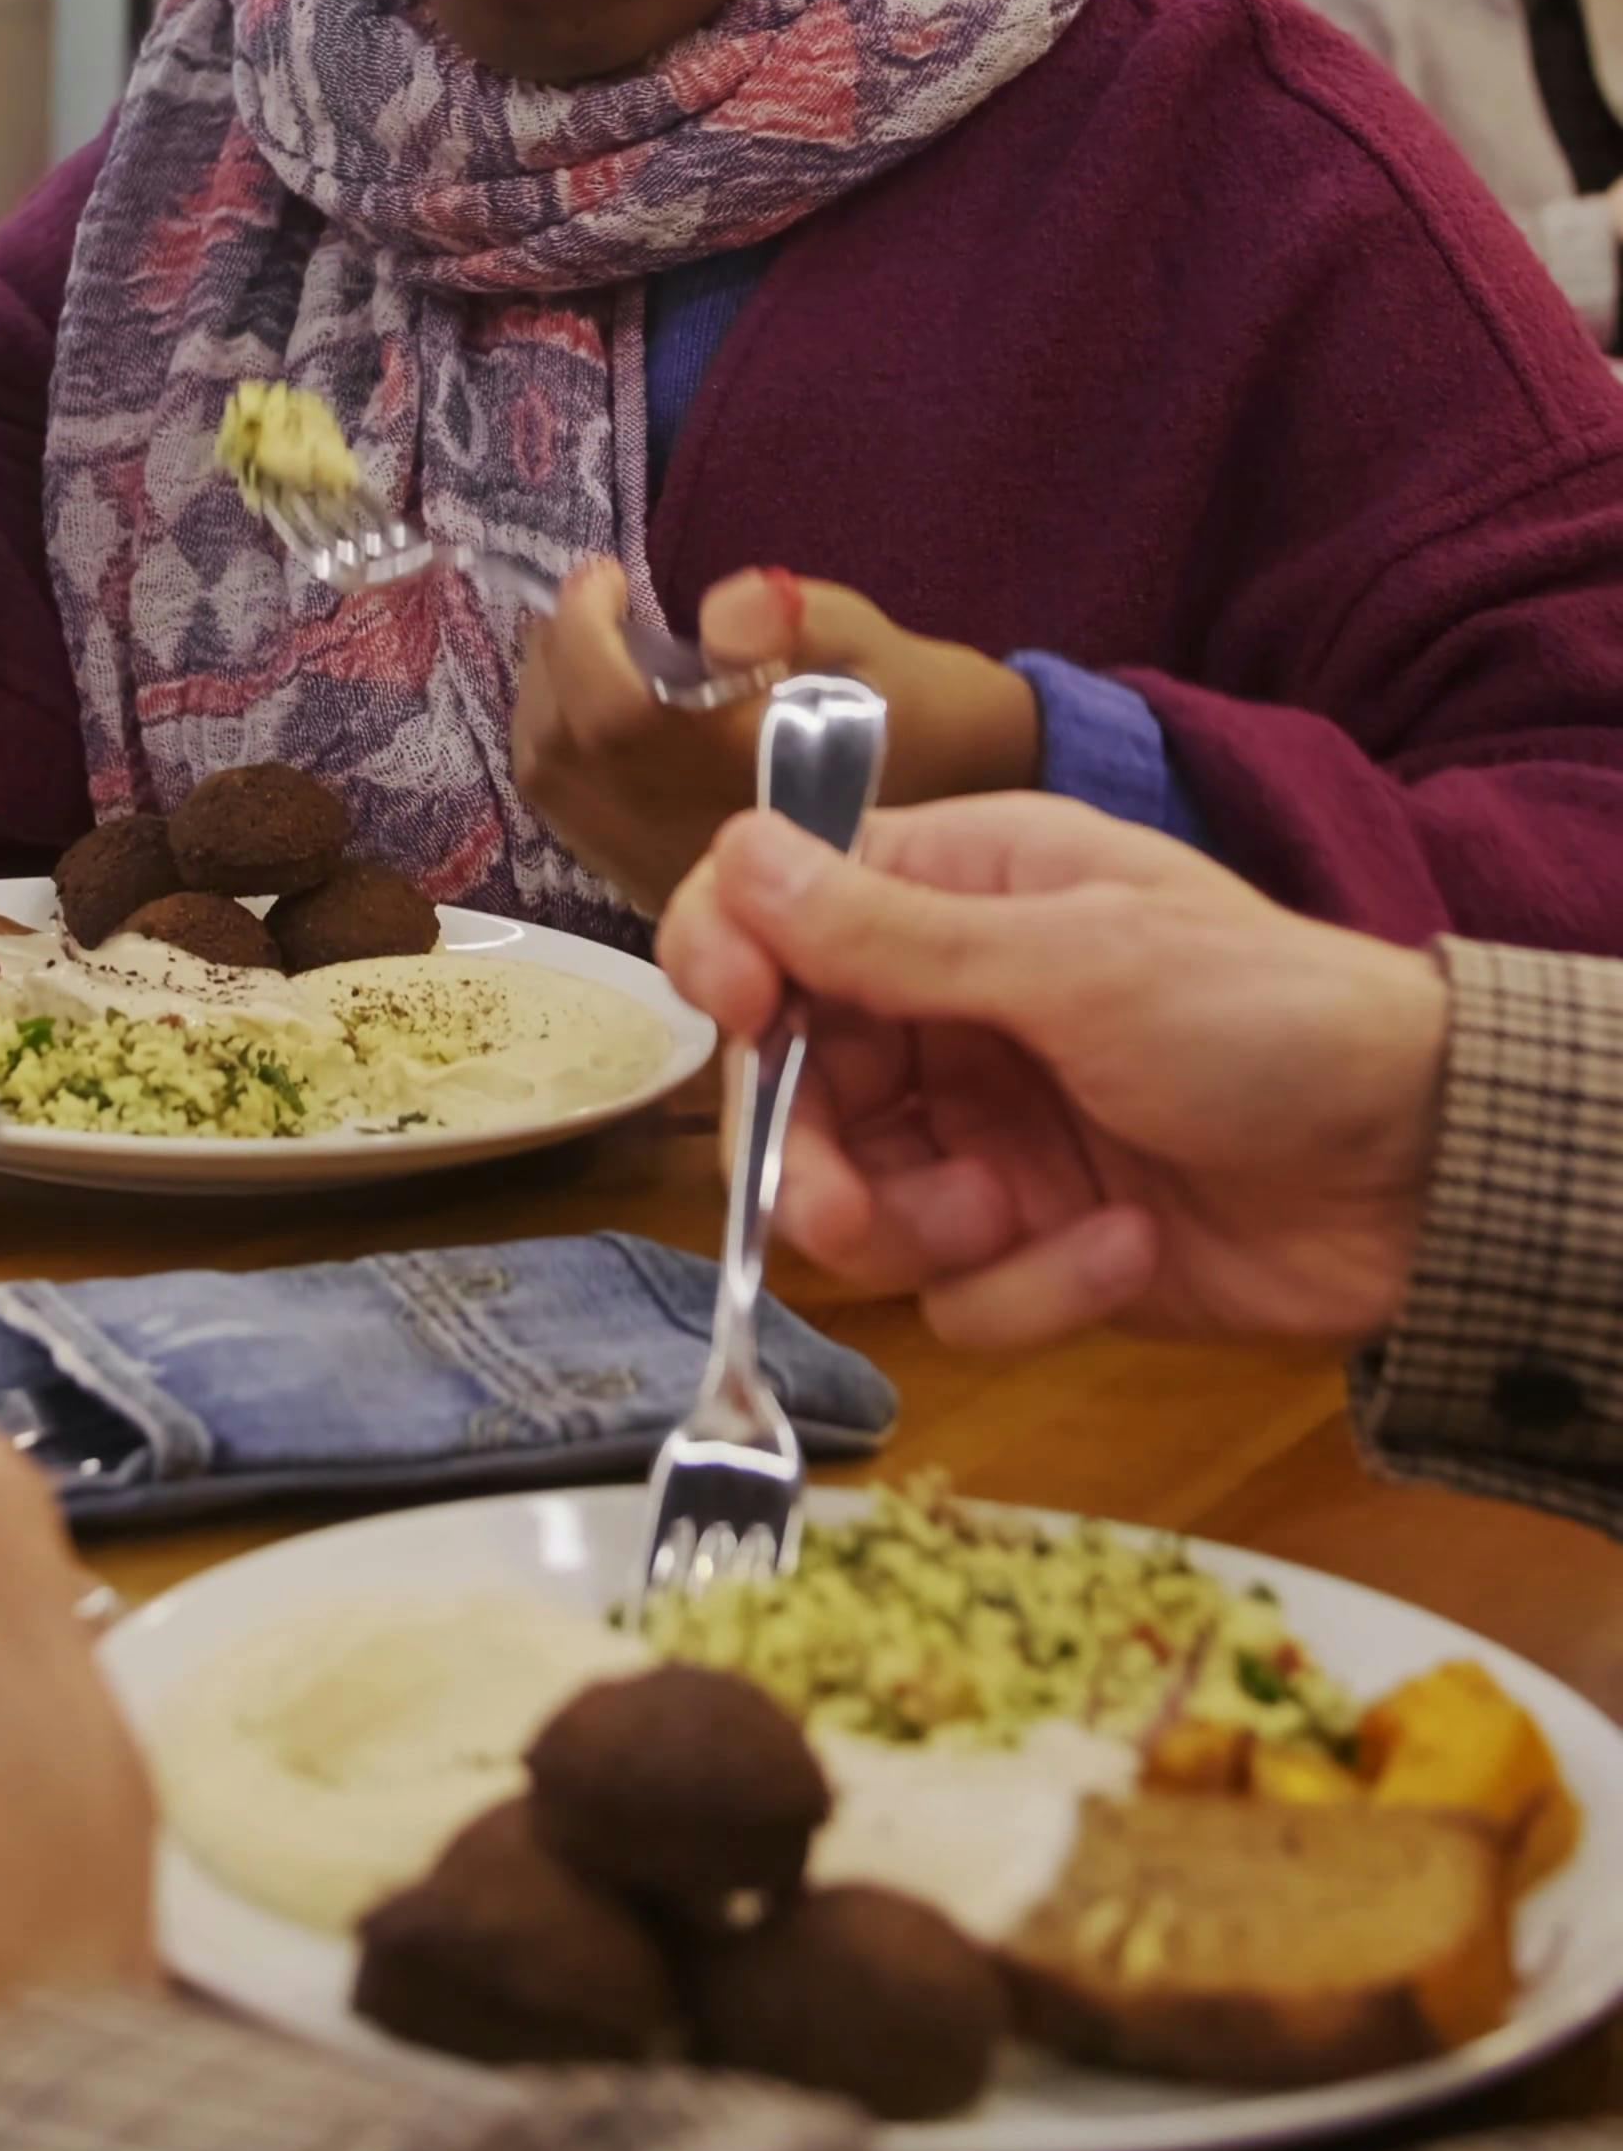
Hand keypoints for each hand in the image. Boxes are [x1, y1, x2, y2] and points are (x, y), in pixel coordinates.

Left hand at [513, 563, 1038, 919]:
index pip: (617, 716)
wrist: (967, 827)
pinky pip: (573, 819)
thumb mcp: (873, 641)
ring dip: (545, 703)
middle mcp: (693, 844)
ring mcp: (673, 877)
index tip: (611, 574)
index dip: (585, 635)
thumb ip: (794, 619)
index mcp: (748, 781)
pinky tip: (597, 706)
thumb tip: (719, 614)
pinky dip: (561, 749)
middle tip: (592, 600)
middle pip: (562, 754)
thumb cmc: (923, 713)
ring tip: (584, 641)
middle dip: (554, 659)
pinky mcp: (665, 890)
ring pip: (554, 792)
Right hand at [658, 795, 1446, 1348]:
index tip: (734, 1013)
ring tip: (1022, 1217)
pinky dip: (1031, 1284)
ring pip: (851, 1201)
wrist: (1421, 1174)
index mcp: (958, 888)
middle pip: (787, 1081)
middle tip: (843, 1208)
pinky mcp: (1028, 1245)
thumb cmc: (1261, 1014)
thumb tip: (738, 859)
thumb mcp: (1075, 960)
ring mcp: (982, 1130)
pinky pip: (952, 1290)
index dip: (729, 954)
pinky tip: (1125, 1248)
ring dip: (925, 1228)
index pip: (777, 903)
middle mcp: (948, 1006)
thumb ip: (894, 935)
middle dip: (807, 1153)